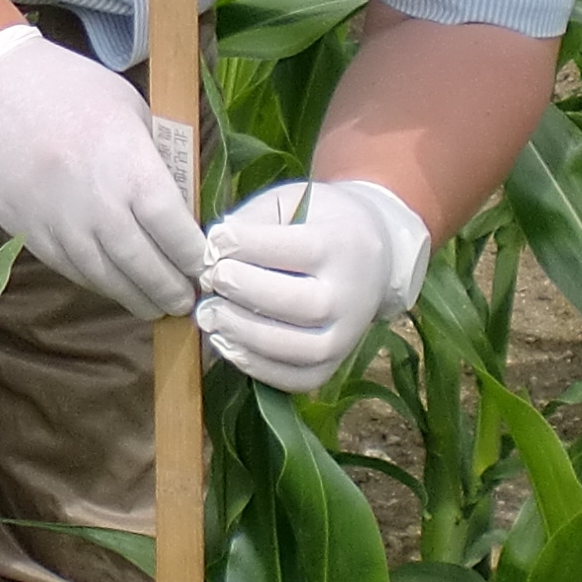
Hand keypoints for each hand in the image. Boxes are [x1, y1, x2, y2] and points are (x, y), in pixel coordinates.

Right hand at [0, 25, 207, 316]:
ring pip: (106, 277)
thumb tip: (178, 198)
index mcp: (129, 167)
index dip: (192, 255)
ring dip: (136, 297)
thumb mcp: (128, 107)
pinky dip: (99, 284)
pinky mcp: (31, 234)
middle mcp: (98, 204)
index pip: (173, 229)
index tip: (205, 265)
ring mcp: (61, 224)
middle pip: (143, 264)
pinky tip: (116, 287)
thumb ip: (154, 155)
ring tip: (156, 306)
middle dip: (169, 288)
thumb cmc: (67, 87)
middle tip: (186, 301)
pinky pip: (73, 270)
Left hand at [198, 179, 431, 391]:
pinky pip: (296, 378)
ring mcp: (346, 336)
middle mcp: (351, 295)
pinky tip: (227, 343)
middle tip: (211, 279)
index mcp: (345, 245)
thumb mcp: (292, 202)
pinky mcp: (332, 365)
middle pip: (299, 303)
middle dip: (245, 291)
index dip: (246, 246)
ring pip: (297, 348)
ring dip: (244, 334)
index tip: (215, 241)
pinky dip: (256, 367)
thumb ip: (254, 220)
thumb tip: (212, 249)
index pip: (297, 249)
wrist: (371, 259)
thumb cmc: (318, 224)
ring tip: (211, 314)